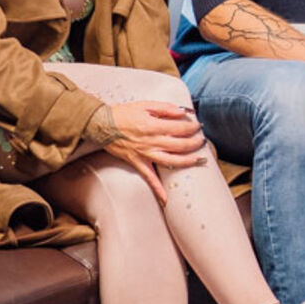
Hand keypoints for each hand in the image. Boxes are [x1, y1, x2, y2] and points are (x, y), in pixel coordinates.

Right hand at [86, 101, 208, 204]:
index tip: (198, 126)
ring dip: (187, 161)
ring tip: (198, 160)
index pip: (180, 128)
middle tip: (202, 140)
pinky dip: (157, 189)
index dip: (192, 128)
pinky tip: (166, 198)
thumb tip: (182, 112)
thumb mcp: (145, 105)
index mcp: (153, 126)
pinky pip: (149, 177)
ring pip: (170, 161)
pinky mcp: (137, 162)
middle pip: (180, 145)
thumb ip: (165, 108)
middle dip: (194, 143)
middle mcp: (151, 141)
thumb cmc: (124, 113)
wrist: (102, 125)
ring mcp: (145, 154)